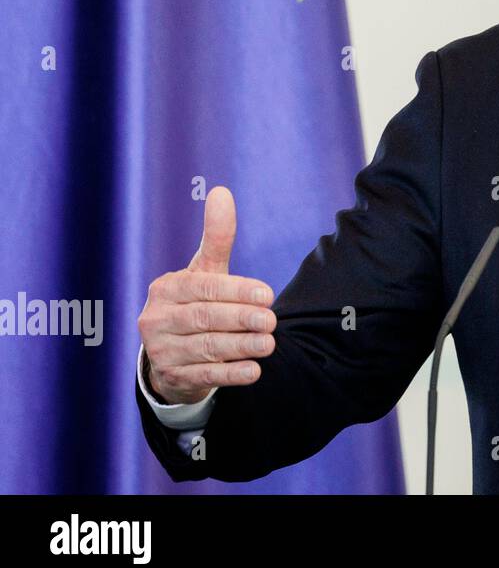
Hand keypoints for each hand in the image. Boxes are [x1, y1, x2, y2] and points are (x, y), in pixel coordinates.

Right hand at [138, 187, 276, 404]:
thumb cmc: (196, 301)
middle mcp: (157, 318)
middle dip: (241, 319)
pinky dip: (230, 374)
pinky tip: (254, 371)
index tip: (268, 294)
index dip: (236, 290)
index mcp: (167, 288)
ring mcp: (161, 350)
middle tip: (272, 321)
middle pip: (205, 318)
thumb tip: (221, 191)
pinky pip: (204, 375)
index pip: (204, 287)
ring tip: (269, 344)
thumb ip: (216, 237)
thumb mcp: (205, 270)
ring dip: (240, 346)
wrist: (172, 352)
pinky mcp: (171, 376)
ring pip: (206, 348)